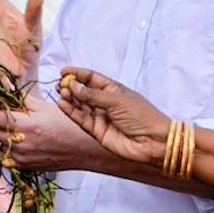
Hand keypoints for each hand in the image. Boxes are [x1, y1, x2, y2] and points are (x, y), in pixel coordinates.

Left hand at [0, 95, 103, 172]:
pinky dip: (1, 143)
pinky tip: (9, 135)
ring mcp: (21, 159)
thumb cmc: (69, 125)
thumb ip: (20, 100)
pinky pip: (3, 154)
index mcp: (26, 126)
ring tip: (0, 120)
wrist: (85, 150)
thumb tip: (3, 92)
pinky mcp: (23, 167)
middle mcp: (20, 145)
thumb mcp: (44, 106)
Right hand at [54, 68, 172, 166]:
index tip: (64, 71)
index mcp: (114, 90)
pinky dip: (71, 112)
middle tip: (61, 84)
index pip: (91, 78)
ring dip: (70, 99)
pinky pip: (81, 120)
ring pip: (80, 106)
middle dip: (71, 87)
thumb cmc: (142, 116)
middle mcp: (105, 102)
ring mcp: (101, 117)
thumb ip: (93, 95)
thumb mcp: (117, 100)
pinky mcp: (97, 131)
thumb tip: (73, 86)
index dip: (78, 74)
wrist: (153, 141)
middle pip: (83, 92)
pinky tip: (63, 104)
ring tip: (62, 92)